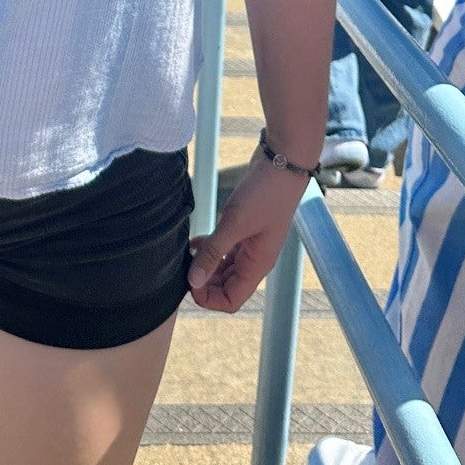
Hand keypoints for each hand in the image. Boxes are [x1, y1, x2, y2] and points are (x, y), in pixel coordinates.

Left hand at [186, 155, 306, 313]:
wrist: (282, 164)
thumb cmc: (265, 194)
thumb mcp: (234, 223)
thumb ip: (213, 252)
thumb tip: (193, 281)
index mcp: (257, 265)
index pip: (232, 300)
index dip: (209, 298)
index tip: (189, 282)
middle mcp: (255, 259)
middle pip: (226, 286)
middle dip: (204, 284)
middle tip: (182, 269)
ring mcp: (250, 244)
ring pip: (224, 268)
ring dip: (205, 266)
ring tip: (185, 255)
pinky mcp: (245, 228)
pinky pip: (224, 248)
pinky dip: (209, 248)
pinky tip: (193, 241)